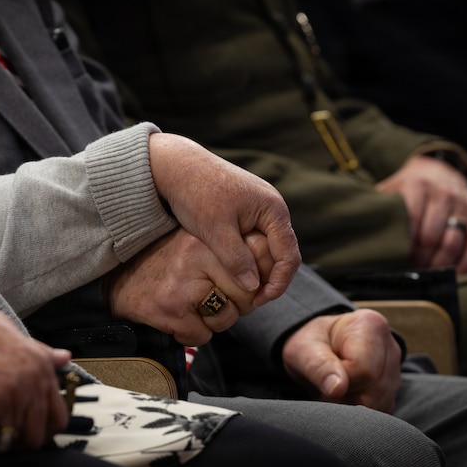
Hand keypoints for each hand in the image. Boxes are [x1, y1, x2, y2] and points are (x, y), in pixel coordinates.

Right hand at [0, 284, 69, 451]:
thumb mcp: (9, 332)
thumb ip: (39, 351)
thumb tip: (64, 358)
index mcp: (40, 365)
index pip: (57, 418)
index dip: (39, 431)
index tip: (19, 432)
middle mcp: (31, 381)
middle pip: (34, 437)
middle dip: (11, 442)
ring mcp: (9, 394)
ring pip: (6, 442)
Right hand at [106, 229, 274, 345]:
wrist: (118, 280)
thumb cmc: (164, 263)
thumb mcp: (194, 244)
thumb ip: (228, 251)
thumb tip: (273, 270)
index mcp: (206, 239)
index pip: (256, 263)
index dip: (256, 282)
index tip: (247, 287)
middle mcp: (196, 257)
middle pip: (247, 296)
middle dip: (236, 306)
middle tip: (216, 302)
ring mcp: (183, 286)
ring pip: (227, 319)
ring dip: (214, 322)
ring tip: (194, 308)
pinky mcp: (171, 311)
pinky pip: (203, 335)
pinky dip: (193, 334)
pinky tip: (178, 320)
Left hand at [148, 133, 300, 305]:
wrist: (177, 165)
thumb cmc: (196, 192)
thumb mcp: (215, 229)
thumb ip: (236, 259)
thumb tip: (253, 288)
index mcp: (273, 210)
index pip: (289, 256)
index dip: (277, 283)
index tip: (258, 301)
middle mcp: (273, 209)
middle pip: (282, 254)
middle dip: (268, 279)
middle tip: (249, 300)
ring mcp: (261, 210)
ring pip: (268, 249)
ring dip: (258, 269)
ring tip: (240, 289)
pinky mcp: (246, 212)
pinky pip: (256, 241)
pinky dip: (248, 258)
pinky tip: (233, 270)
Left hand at [281, 309, 401, 412]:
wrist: (318, 348)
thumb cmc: (310, 345)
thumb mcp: (304, 349)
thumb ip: (318, 366)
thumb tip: (337, 389)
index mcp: (370, 326)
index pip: (363, 370)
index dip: (339, 380)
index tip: (323, 374)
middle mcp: (390, 347)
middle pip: (373, 391)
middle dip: (344, 396)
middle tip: (325, 384)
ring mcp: (395, 371)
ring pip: (378, 405)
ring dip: (350, 405)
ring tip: (334, 388)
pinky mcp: (393, 392)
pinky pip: (380, 411)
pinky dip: (358, 410)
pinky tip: (345, 396)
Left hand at [376, 155, 466, 272]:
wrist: (438, 173)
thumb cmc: (407, 192)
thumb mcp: (389, 192)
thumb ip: (376, 208)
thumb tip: (353, 225)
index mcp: (417, 185)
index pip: (411, 219)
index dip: (405, 245)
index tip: (399, 259)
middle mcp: (443, 192)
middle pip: (433, 236)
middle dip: (421, 259)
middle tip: (414, 271)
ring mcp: (464, 203)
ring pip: (455, 242)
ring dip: (441, 265)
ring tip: (430, 274)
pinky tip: (456, 274)